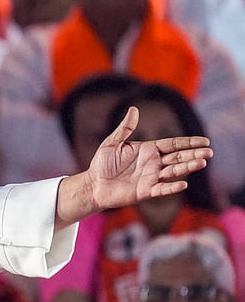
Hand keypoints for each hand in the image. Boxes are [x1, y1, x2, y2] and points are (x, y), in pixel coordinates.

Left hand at [56, 107, 212, 226]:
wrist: (93, 184)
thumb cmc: (102, 163)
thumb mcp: (112, 143)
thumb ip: (125, 128)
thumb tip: (134, 109)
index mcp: (148, 149)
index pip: (173, 144)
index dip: (189, 143)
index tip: (205, 141)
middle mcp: (153, 163)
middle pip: (178, 157)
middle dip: (194, 154)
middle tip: (209, 152)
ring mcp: (151, 177)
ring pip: (174, 171)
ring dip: (188, 167)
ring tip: (202, 162)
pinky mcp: (146, 191)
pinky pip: (162, 188)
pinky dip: (172, 186)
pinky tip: (183, 183)